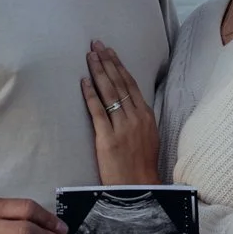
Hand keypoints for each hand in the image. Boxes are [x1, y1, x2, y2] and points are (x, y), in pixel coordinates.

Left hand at [82, 43, 160, 183]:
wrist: (139, 188)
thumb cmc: (142, 166)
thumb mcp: (149, 137)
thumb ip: (140, 119)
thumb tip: (131, 104)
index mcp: (147, 116)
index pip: (130, 84)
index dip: (119, 66)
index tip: (109, 51)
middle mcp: (136, 117)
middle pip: (119, 83)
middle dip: (106, 62)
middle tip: (96, 45)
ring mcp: (122, 127)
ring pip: (109, 93)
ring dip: (98, 72)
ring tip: (89, 56)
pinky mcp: (108, 138)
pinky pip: (98, 111)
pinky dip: (90, 94)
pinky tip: (84, 81)